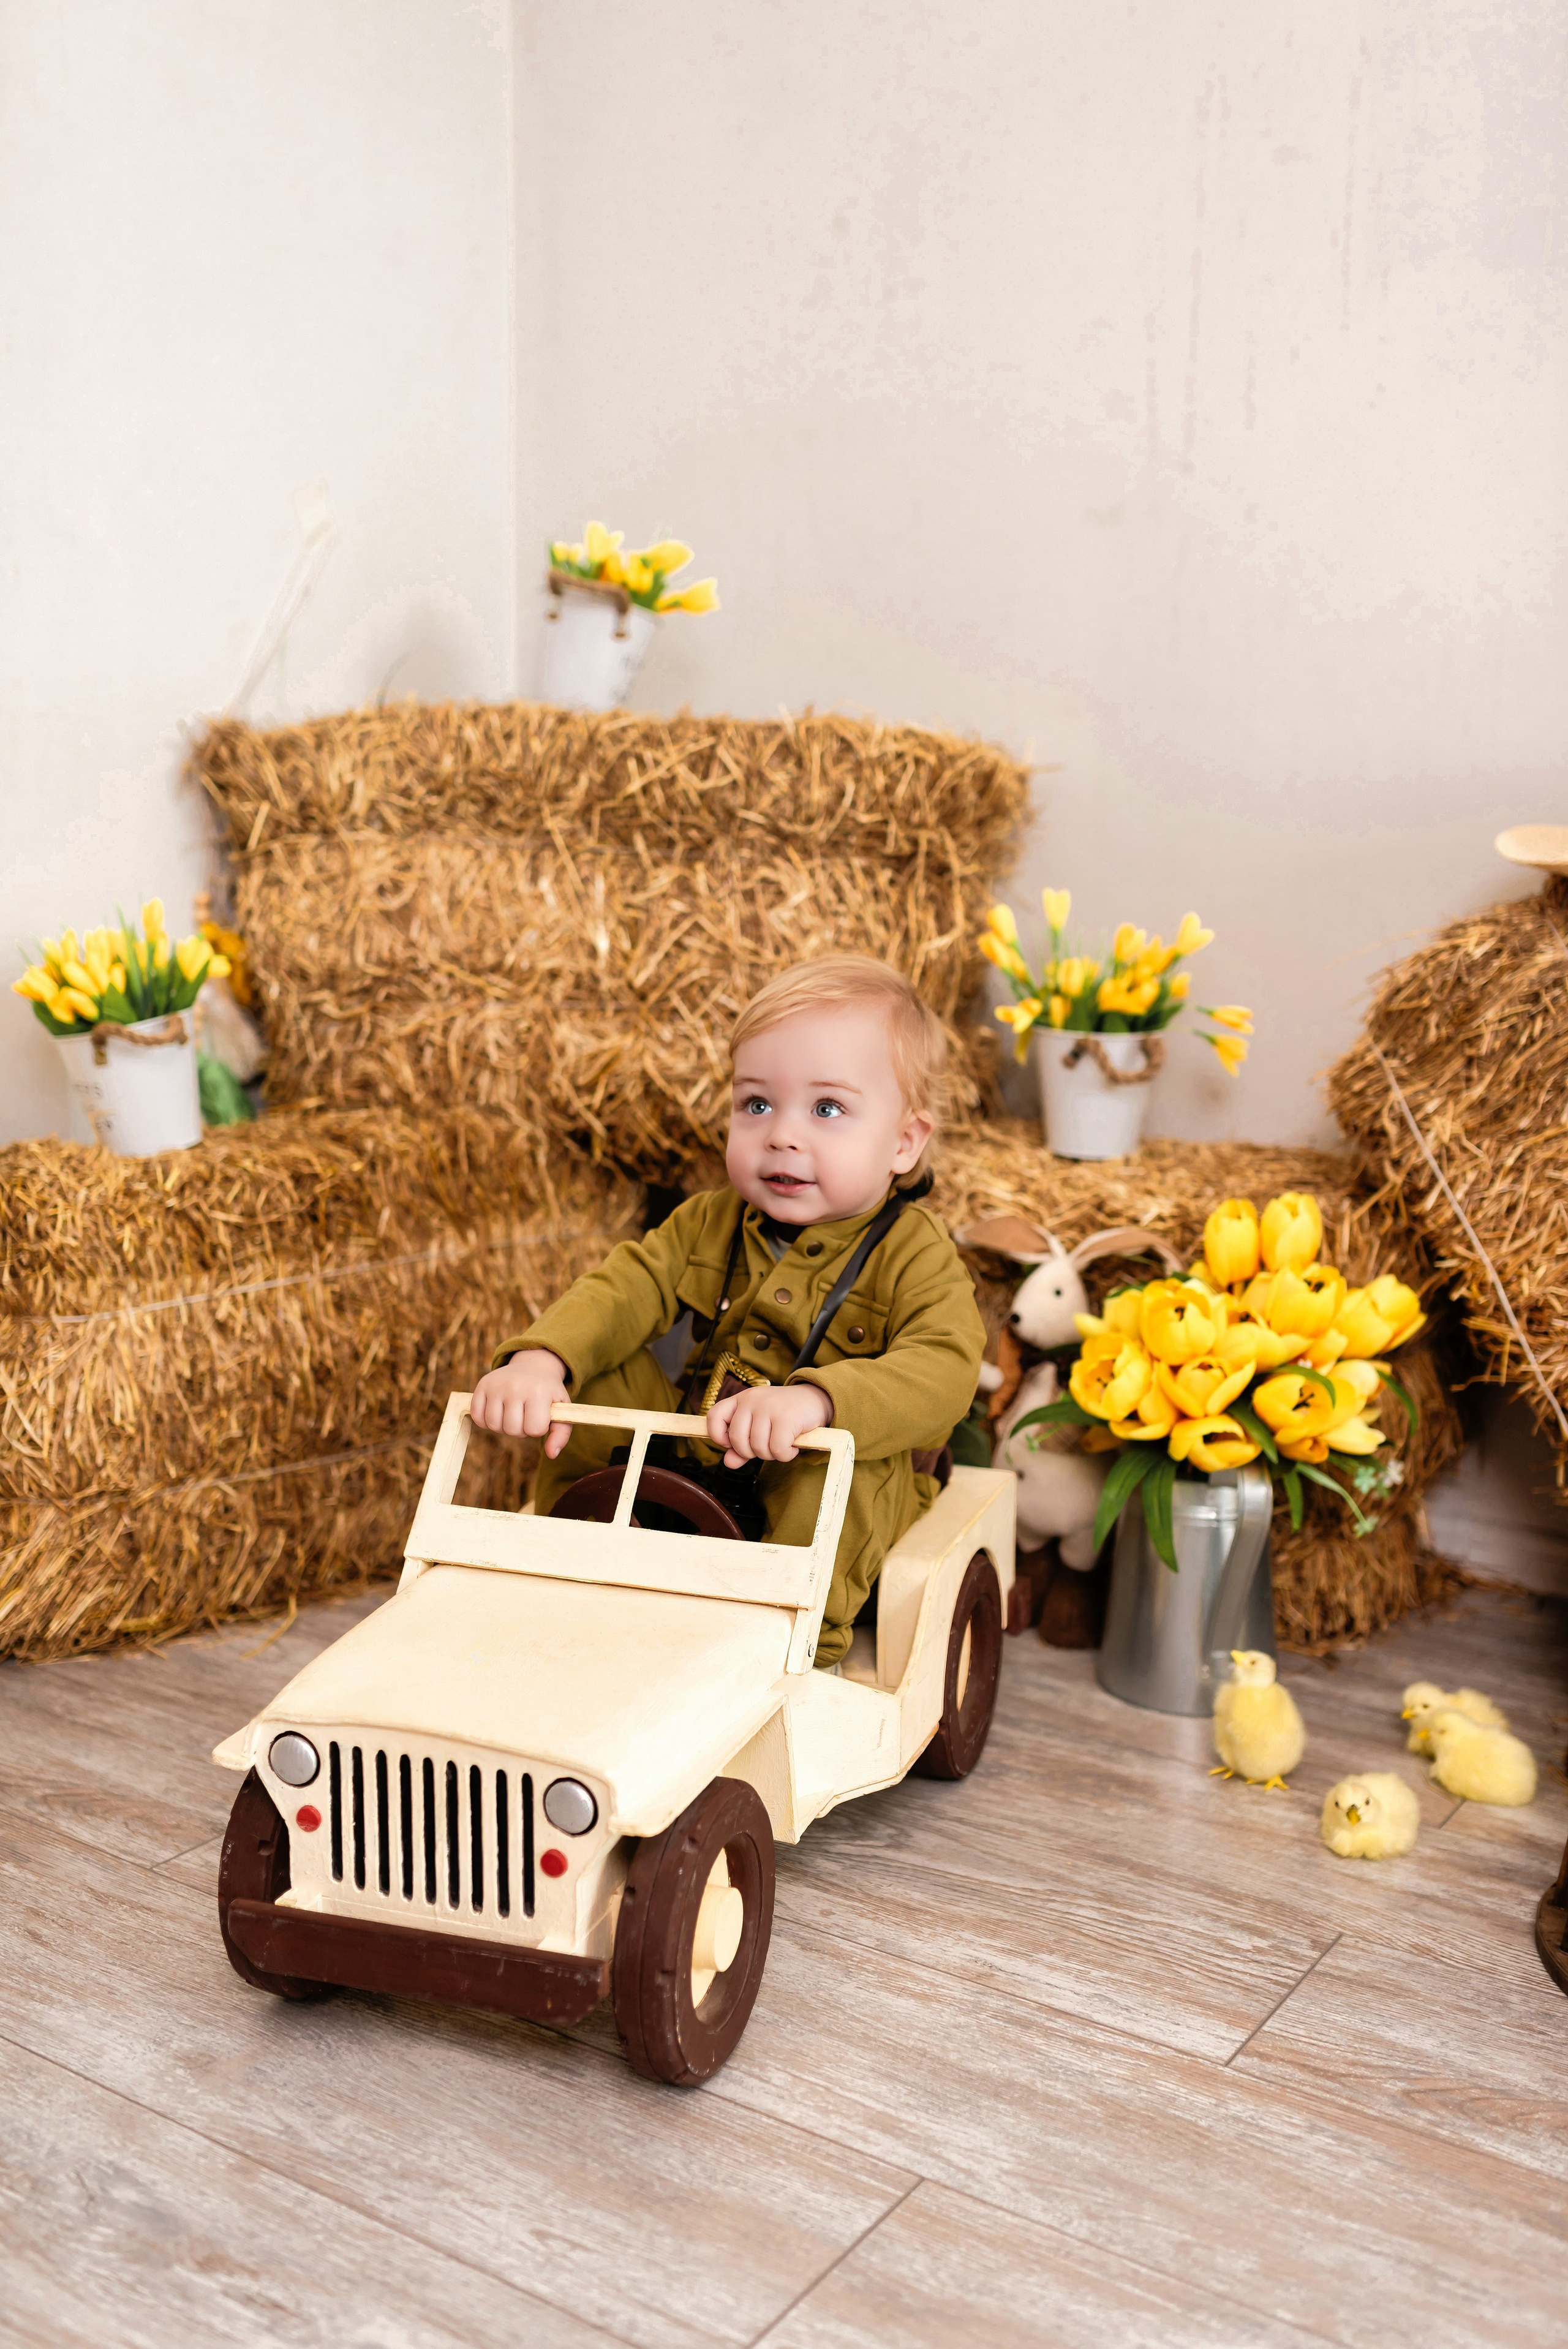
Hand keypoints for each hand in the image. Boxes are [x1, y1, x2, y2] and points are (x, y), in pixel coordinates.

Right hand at [469, 1349, 572, 1455]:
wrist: (533, 1366)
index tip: (540, 1417)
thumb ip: (561, 1434)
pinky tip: (498, 1412)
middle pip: (512, 1430)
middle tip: (526, 1415)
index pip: (534, 1429)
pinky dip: (485, 1421)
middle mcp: (516, 1386)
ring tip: (513, 1414)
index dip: (537, 1428)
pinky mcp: (482, 1385)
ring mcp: (496, 1385)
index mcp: (539, 1391)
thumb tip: (551, 1455)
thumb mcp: (561, 1410)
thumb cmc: (548, 1394)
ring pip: (493, 1425)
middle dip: (520, 1429)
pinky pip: (477, 1417)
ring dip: (503, 1426)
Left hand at [707, 1381, 831, 1468]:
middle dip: (751, 1452)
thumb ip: (741, 1445)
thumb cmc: (784, 1415)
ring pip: (758, 1447)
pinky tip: (792, 1447)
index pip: (714, 1416)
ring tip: (782, 1445)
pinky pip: (777, 1449)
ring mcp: (768, 1407)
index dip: (718, 1436)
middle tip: (767, 1447)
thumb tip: (728, 1462)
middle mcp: (752, 1400)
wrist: (815, 1400)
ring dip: (771, 1455)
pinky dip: (785, 1455)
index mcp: (741, 1399)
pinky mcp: (785, 1418)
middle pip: (736, 1440)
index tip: (731, 1444)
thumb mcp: (759, 1426)